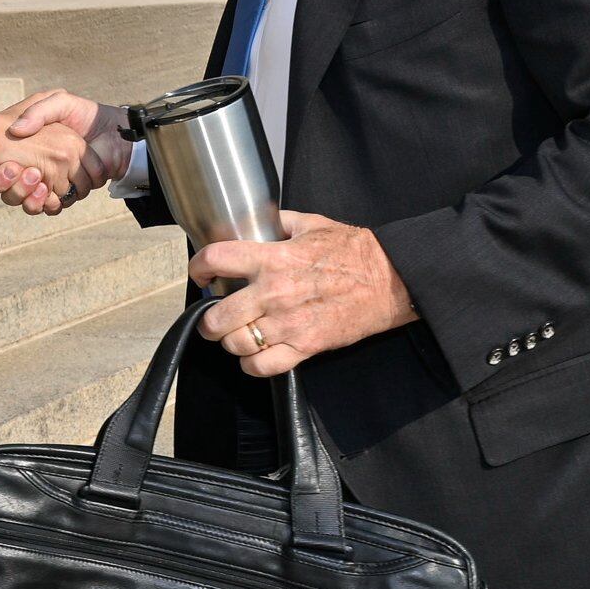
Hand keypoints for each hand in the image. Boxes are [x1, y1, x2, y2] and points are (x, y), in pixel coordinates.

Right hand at [0, 107, 84, 208]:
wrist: (114, 132)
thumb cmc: (85, 115)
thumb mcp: (59, 102)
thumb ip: (38, 112)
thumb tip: (16, 131)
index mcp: (30, 150)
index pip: (1, 165)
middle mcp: (36, 169)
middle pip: (7, 186)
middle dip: (1, 182)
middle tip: (7, 168)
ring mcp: (51, 184)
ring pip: (23, 199)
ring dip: (20, 192)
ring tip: (30, 176)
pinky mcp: (65, 194)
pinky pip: (47, 207)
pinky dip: (42, 202)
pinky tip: (43, 189)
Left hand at [194, 211, 417, 375]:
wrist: (391, 281)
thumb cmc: (354, 251)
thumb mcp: (312, 224)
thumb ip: (280, 223)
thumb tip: (259, 222)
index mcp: (272, 258)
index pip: (215, 260)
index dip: (198, 268)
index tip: (200, 275)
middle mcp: (274, 292)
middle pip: (217, 316)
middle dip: (208, 320)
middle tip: (213, 319)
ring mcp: (288, 322)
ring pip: (236, 343)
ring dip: (230, 342)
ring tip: (236, 336)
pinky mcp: (305, 346)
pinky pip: (263, 366)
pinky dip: (252, 365)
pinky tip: (254, 356)